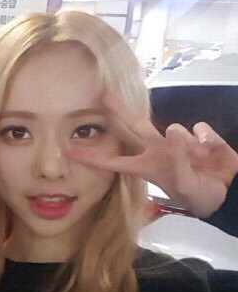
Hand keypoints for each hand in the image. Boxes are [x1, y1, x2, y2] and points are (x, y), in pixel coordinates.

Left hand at [68, 92, 237, 216]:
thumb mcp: (186, 185)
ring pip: (174, 129)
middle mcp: (158, 151)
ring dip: (187, 144)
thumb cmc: (201, 195)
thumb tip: (171, 130)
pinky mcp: (200, 137)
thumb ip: (178, 159)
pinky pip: (200, 130)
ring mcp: (178, 143)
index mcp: (147, 166)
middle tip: (104, 95)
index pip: (113, 161)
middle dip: (120, 111)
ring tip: (200, 160)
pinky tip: (211, 151)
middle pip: (135, 126)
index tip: (69, 151)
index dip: (92, 156)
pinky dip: (207, 139)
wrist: (230, 193)